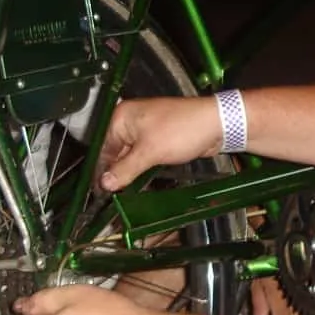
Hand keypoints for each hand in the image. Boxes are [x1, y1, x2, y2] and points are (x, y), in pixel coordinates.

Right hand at [97, 96, 222, 191]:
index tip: (99, 191)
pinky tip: (139, 184)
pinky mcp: (158, 138)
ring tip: (123, 195)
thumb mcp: (149, 153)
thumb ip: (125, 169)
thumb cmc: (182, 130)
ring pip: (129, 156)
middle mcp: (130, 121)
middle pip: (115, 152)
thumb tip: (105, 183)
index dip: (101, 170)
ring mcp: (145, 129)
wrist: (216, 124)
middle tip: (112, 197)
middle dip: (115, 173)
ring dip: (128, 173)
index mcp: (122, 117)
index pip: (102, 147)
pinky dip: (141, 168)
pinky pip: (143, 156)